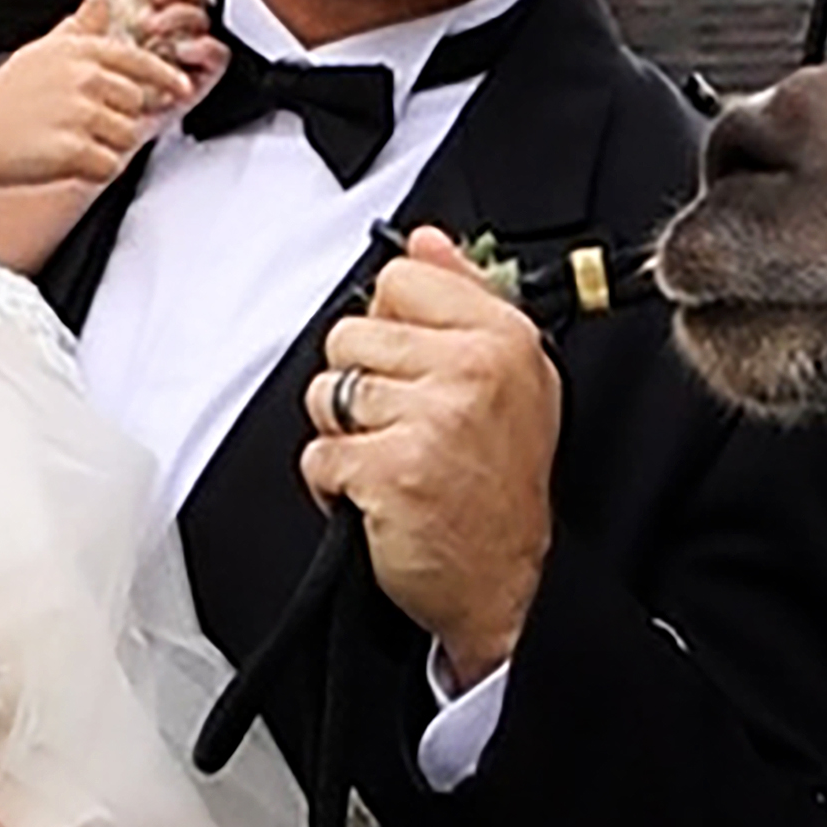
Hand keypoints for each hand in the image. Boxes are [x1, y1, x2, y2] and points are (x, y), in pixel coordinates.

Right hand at [0, 0, 179, 196]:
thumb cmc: (8, 94)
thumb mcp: (49, 46)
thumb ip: (87, 20)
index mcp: (80, 51)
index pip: (140, 62)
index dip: (165, 77)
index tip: (180, 87)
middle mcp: (83, 77)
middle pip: (136, 104)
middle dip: (119, 118)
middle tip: (83, 124)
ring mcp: (78, 114)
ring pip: (125, 137)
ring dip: (106, 146)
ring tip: (69, 140)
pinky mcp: (73, 149)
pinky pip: (109, 166)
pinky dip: (93, 170)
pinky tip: (66, 160)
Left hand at [88, 0, 224, 91]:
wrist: (85, 114)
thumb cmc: (90, 69)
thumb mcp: (93, 14)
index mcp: (156, 3)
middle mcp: (175, 24)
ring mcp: (187, 49)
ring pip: (203, 18)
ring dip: (181, 15)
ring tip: (153, 25)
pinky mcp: (196, 78)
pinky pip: (218, 55)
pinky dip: (203, 47)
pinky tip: (180, 48)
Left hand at [306, 229, 564, 682]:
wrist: (505, 586)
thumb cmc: (499, 491)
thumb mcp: (509, 381)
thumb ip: (464, 297)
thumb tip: (427, 240)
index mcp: (503, 338)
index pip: (401, 278)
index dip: (391, 326)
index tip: (413, 367)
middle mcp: (474, 369)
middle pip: (351, 333)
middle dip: (362, 386)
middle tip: (406, 428)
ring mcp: (434, 418)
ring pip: (327, 393)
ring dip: (345, 436)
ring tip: (393, 462)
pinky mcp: (392, 470)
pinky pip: (318, 455)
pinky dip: (334, 486)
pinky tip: (380, 497)